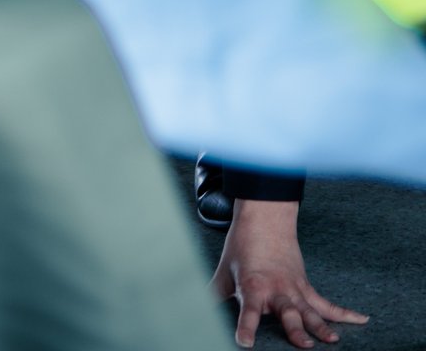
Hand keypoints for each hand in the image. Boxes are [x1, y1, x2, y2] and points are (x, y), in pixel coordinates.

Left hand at [211, 200, 368, 347]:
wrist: (264, 216)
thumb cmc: (242, 245)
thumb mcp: (223, 271)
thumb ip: (213, 294)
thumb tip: (192, 308)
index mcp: (253, 287)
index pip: (249, 312)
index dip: (247, 327)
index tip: (245, 343)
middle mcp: (276, 290)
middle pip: (288, 313)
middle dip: (296, 330)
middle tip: (304, 346)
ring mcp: (293, 288)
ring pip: (310, 311)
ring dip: (321, 326)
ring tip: (331, 342)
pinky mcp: (305, 286)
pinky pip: (326, 303)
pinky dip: (344, 313)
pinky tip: (361, 319)